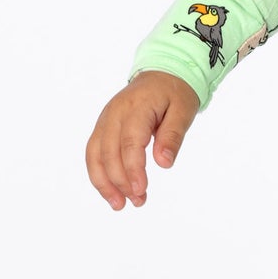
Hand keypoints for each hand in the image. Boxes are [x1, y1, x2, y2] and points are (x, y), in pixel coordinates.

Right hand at [85, 70, 200, 209]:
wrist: (162, 73)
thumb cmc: (175, 92)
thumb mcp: (183, 110)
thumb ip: (173, 136)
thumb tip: (164, 163)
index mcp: (136, 107)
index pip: (129, 142)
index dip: (133, 169)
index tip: (141, 190)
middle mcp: (114, 113)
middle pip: (108, 151)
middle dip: (120, 181)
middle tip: (138, 201)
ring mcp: (105, 120)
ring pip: (94, 154)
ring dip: (104, 182)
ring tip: (119, 204)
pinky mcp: (102, 127)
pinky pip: (93, 152)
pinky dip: (98, 173)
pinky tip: (110, 191)